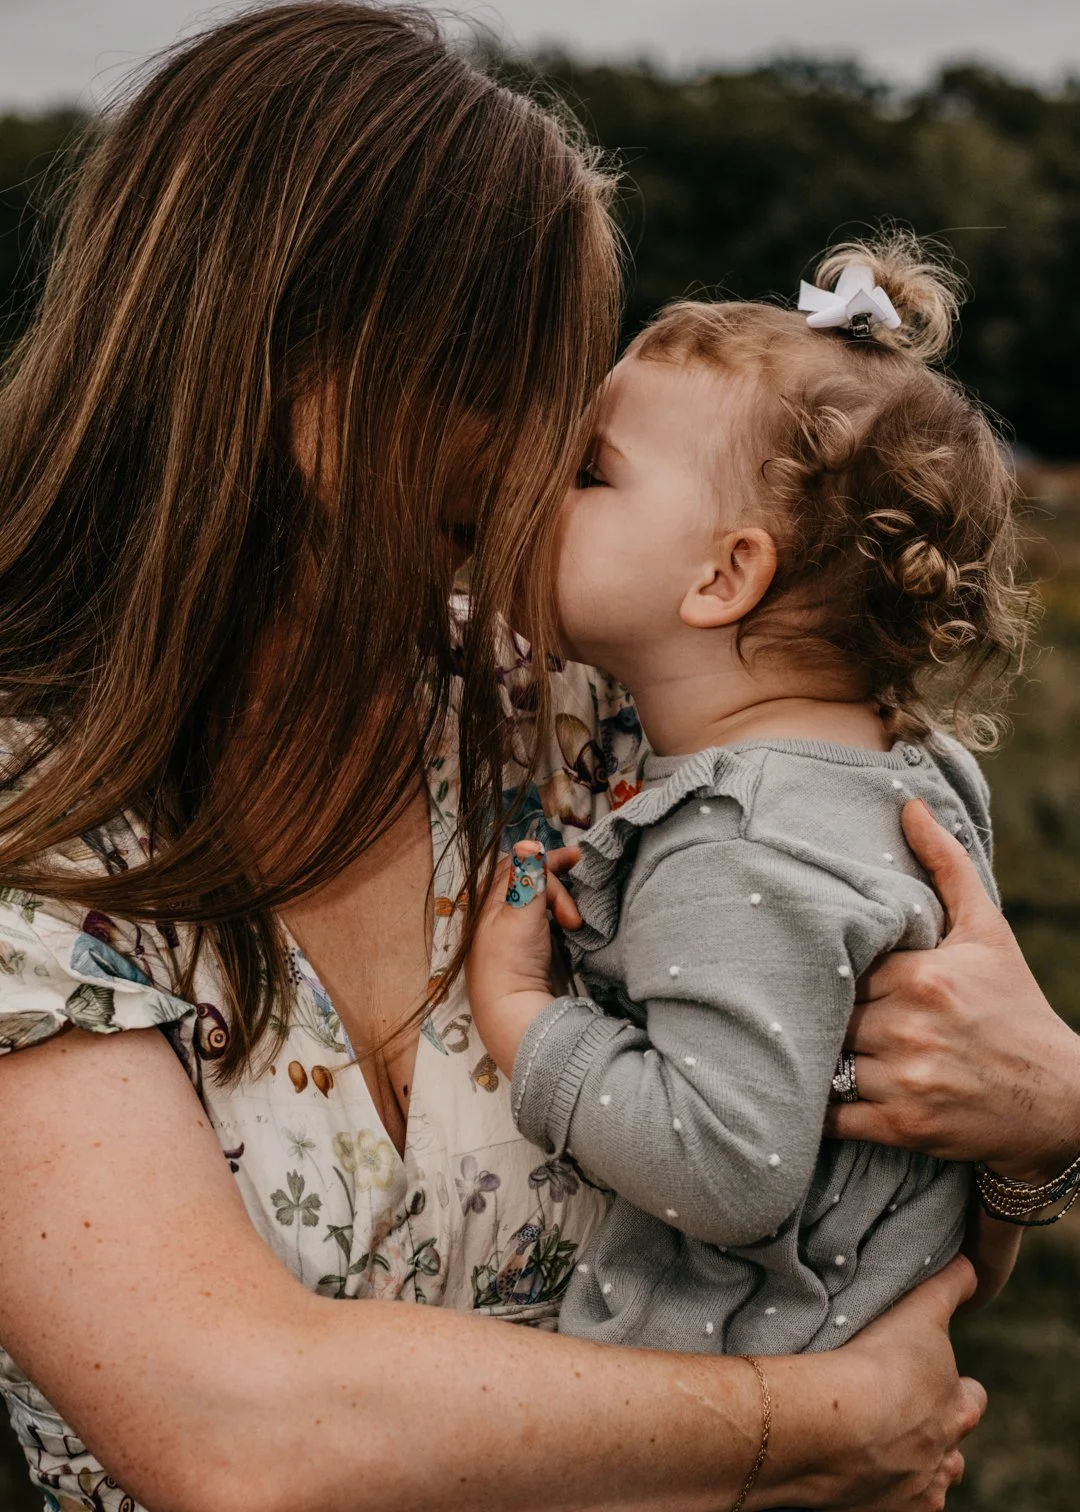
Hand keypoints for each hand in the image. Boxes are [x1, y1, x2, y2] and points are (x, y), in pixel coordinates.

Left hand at [465, 841, 581, 1077]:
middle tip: (581, 894)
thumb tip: (528, 843)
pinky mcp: (528, 956)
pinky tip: (573, 927)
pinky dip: (560, 919)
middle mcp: (499, 916)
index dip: (544, 859)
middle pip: (530, 884)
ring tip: (576, 920)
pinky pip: (546, 924)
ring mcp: (514, 937)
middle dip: (557, 883)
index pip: (517, 866)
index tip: (576, 859)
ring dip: (561, 903)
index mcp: (489, 903)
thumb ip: (527, 878)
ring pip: (540, 904)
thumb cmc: (511, 962)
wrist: (515, 1016)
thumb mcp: (520, 913)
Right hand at [762, 1256, 985, 1510]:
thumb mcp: (917, 1313)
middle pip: (952, 1449)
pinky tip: (854, 1469)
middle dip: (933, 1432)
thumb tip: (970, 1264)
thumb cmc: (878, 1364)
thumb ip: (946, 1289)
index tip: (928, 1376)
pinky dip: (879, 1490)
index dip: (954, 1386)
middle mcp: (946, 1455)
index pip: (971, 1398)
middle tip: (897, 1411)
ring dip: (908, 1464)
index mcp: (957, 1407)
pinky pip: (892, 1505)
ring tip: (871, 1441)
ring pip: (926, 1480)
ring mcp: (918, 1490)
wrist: (835, 1426)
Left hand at [825, 799, 1079, 1181]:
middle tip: (795, 1005)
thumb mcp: (986, 932)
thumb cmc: (1015, 1007)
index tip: (808, 963)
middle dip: (818, 1012)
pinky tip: (805, 1093)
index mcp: (922, 975)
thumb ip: (946, 866)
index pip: (840, 965)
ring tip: (798, 1047)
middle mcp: (911, 1026)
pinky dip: (813, 1109)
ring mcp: (906, 1080)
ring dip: (814, 1057)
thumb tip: (910, 806)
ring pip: (825, 1061)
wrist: (1061, 1099)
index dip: (826, 968)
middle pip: (828, 1012)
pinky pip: (832, 1116)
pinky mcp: (903, 1127)